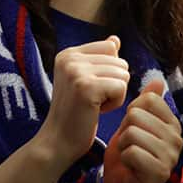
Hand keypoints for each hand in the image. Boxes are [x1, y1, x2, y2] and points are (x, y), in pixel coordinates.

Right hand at [38, 36, 129, 167]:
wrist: (58, 142)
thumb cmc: (76, 113)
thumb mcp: (86, 80)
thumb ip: (100, 58)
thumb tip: (115, 39)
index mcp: (68, 53)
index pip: (111, 47)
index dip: (110, 71)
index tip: (90, 88)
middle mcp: (70, 58)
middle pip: (120, 62)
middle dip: (114, 84)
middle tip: (91, 100)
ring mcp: (76, 72)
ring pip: (123, 74)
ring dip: (115, 94)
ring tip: (93, 105)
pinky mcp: (86, 87)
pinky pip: (122, 87)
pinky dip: (115, 103)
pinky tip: (96, 111)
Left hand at [103, 80, 182, 182]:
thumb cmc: (126, 157)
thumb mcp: (133, 125)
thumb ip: (144, 104)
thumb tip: (157, 80)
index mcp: (173, 124)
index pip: (148, 100)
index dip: (131, 114)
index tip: (133, 131)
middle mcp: (177, 138)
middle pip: (137, 115)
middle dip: (125, 131)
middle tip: (129, 147)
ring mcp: (171, 156)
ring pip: (132, 133)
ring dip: (123, 146)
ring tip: (129, 157)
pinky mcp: (160, 172)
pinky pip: (131, 152)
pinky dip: (123, 159)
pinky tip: (130, 168)